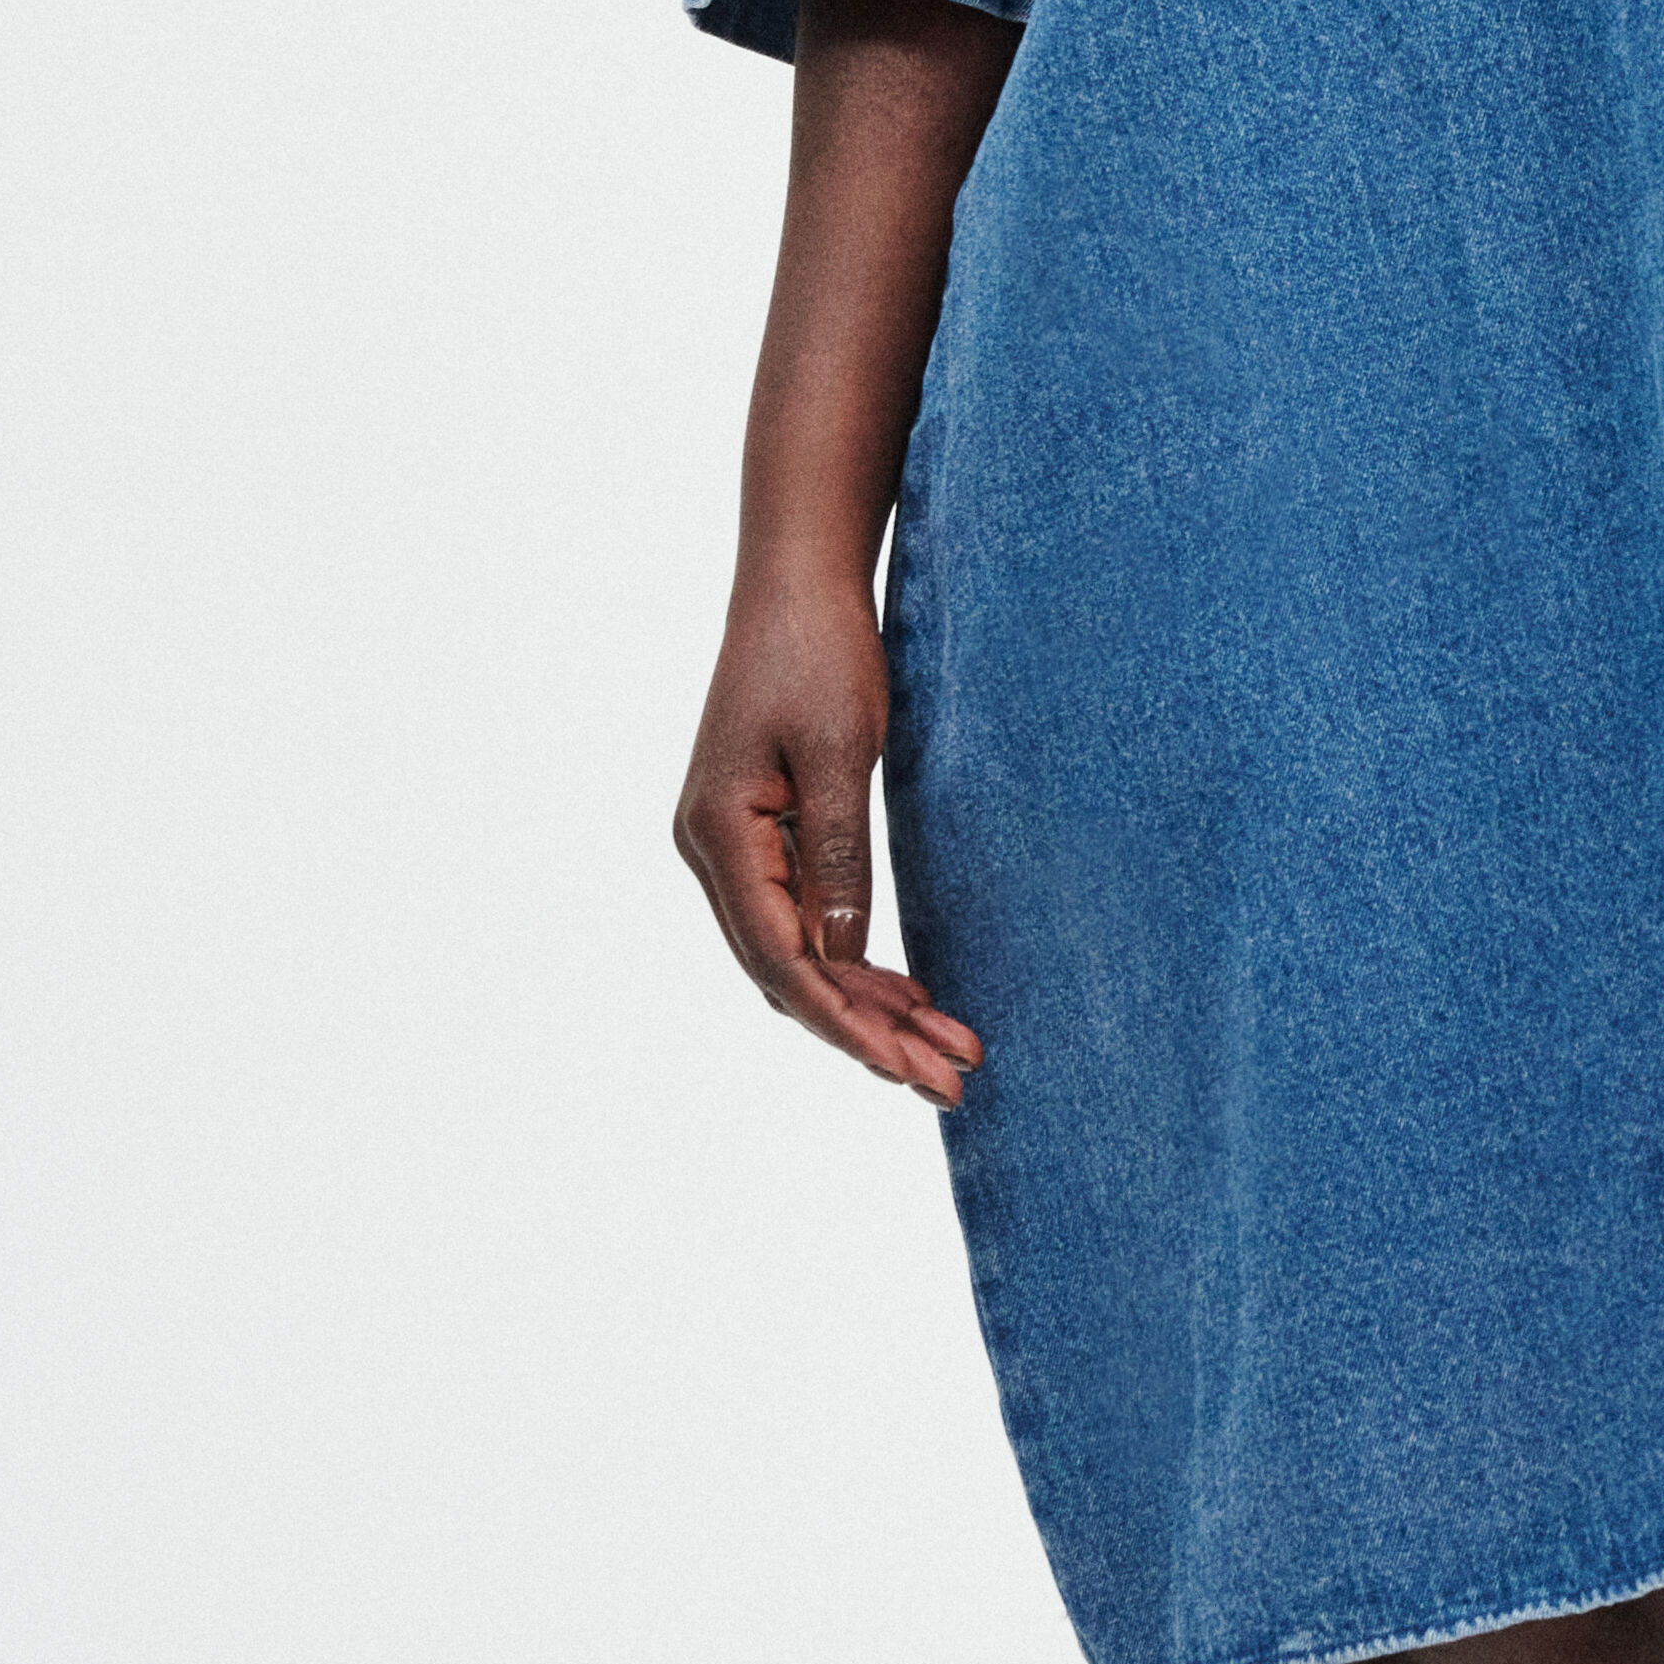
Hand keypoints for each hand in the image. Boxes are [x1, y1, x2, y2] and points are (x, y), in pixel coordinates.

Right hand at [673, 557, 979, 1103]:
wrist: (798, 580)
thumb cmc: (817, 650)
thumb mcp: (840, 751)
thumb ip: (838, 854)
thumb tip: (843, 953)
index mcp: (718, 835)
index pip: (779, 960)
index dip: (846, 1023)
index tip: (909, 1069)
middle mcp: (712, 852)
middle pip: (788, 974)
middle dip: (869, 1035)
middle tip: (951, 1083)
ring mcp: (733, 846)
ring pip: (799, 956)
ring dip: (871, 1008)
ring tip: (948, 1051)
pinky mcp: (764, 835)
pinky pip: (806, 920)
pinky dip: (857, 962)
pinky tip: (911, 995)